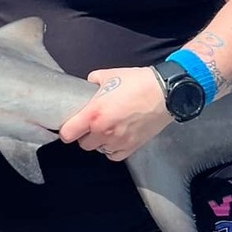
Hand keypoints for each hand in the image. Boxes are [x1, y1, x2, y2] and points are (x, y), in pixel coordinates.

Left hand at [57, 67, 171, 161]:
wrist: (165, 93)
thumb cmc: (137, 82)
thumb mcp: (108, 75)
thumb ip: (92, 82)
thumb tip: (87, 87)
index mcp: (94, 114)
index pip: (68, 134)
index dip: (65, 130)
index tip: (69, 126)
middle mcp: (104, 131)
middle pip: (83, 144)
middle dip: (84, 135)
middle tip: (89, 124)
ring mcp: (119, 141)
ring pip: (99, 150)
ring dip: (99, 142)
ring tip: (104, 130)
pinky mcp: (133, 146)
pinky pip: (115, 156)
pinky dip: (112, 149)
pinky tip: (115, 138)